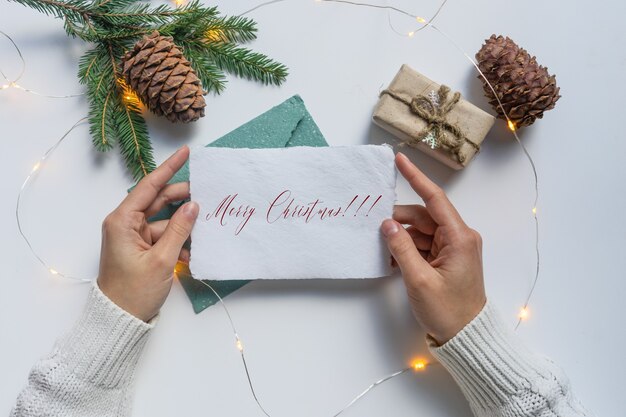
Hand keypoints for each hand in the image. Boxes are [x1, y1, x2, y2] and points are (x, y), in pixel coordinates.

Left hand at [97, 147, 198, 321]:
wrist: (120, 320)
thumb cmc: (133, 291)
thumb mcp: (162, 259)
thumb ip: (180, 230)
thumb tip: (193, 206)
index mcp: (122, 221)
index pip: (149, 186)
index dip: (169, 168)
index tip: (186, 153)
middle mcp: (126, 224)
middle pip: (158, 201)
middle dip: (182, 198)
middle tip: (207, 193)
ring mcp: (134, 237)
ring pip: (165, 220)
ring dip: (183, 227)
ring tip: (204, 229)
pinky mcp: (141, 249)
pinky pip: (164, 237)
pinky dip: (178, 242)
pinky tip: (191, 253)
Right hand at [381, 153, 485, 344]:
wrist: (466, 337)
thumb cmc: (448, 310)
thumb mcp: (419, 280)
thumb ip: (401, 248)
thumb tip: (387, 224)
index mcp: (460, 237)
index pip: (434, 199)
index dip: (415, 177)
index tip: (400, 159)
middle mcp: (459, 237)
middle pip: (423, 216)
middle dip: (399, 220)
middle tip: (374, 225)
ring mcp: (453, 248)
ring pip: (420, 231)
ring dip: (401, 238)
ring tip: (382, 248)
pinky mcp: (446, 259)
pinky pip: (423, 245)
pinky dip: (407, 250)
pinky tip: (392, 259)